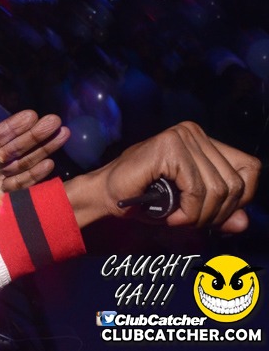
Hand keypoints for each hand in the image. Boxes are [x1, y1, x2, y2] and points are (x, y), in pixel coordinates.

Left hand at [0, 110, 69, 204]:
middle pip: (14, 148)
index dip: (13, 126)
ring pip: (21, 164)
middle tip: (54, 121)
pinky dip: (34, 176)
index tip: (31, 115)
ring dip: (42, 150)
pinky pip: (19, 187)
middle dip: (34, 135)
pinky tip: (49, 164)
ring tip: (61, 135)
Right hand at [65, 122, 260, 231]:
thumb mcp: (191, 207)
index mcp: (202, 140)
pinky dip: (188, 211)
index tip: (213, 213)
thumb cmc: (144, 198)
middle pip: (235, 183)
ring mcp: (181, 136)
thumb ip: (220, 212)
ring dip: (200, 215)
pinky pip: (197, 189)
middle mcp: (193, 132)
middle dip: (217, 213)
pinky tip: (171, 215)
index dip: (241, 197)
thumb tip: (244, 223)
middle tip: (190, 221)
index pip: (250, 168)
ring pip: (218, 188)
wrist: (106, 195)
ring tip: (178, 219)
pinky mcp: (169, 147)